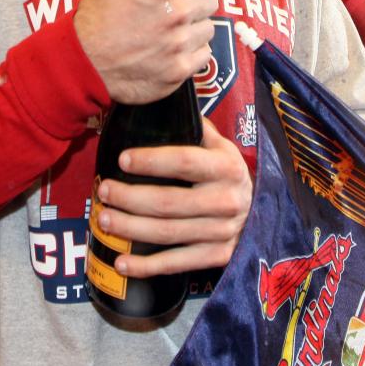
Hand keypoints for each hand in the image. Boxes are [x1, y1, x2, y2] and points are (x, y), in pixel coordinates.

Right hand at [74, 0, 220, 105]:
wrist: (83, 60)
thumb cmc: (97, 8)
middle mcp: (178, 12)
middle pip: (211, 0)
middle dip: (194, 0)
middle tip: (170, 5)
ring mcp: (180, 44)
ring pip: (208, 28)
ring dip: (193, 26)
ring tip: (166, 28)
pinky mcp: (180, 70)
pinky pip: (204, 55)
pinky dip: (190, 52)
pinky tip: (168, 48)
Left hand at [94, 119, 251, 276]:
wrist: (260, 213)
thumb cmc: (227, 174)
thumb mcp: (221, 146)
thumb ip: (196, 128)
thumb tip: (163, 99)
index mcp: (226, 167)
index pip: (185, 162)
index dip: (152, 161)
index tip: (122, 159)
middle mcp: (226, 200)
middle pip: (169, 202)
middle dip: (130, 198)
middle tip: (104, 191)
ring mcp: (223, 232)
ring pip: (168, 233)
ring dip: (131, 228)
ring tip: (104, 219)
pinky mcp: (218, 256)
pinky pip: (177, 262)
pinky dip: (147, 266)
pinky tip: (121, 262)